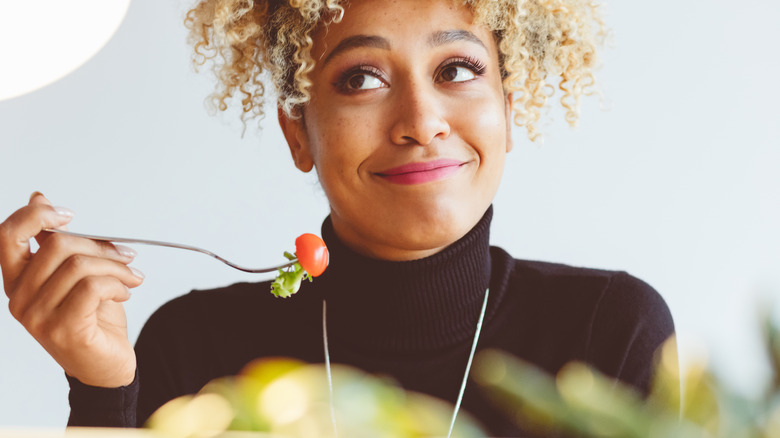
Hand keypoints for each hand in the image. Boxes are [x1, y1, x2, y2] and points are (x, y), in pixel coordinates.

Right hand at [0, 193, 143, 386]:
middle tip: (126, 256)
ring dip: (116, 267)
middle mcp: (20, 299)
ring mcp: (38, 318)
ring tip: (132, 277)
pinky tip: (126, 292)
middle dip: (100, 246)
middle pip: (57, 246)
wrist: (107, 366)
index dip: (36, 216)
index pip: (8, 236)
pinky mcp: (63, 330)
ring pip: (80, 266)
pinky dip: (118, 284)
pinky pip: (93, 288)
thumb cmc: (92, 318)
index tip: (70, 215)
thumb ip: (55, 242)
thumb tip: (38, 198)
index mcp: (17, 281)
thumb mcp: (75, 274)